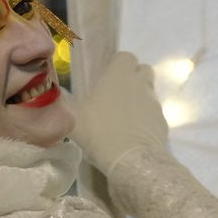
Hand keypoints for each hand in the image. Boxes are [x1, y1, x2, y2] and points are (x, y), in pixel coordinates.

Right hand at [67, 51, 170, 175]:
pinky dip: (145, 120)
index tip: (105, 78)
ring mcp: (154, 103)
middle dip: (132, 78)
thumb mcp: (73, 117)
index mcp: (119, 75)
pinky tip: (131, 135)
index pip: (125, 56)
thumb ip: (64, 103)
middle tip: (115, 95)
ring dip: (139, 99)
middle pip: (142, 70)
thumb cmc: (99, 131)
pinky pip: (153, 114)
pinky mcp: (162, 123)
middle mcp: (140, 84)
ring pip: (148, 92)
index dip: (116, 65)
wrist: (131, 160)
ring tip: (122, 118)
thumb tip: (55, 95)